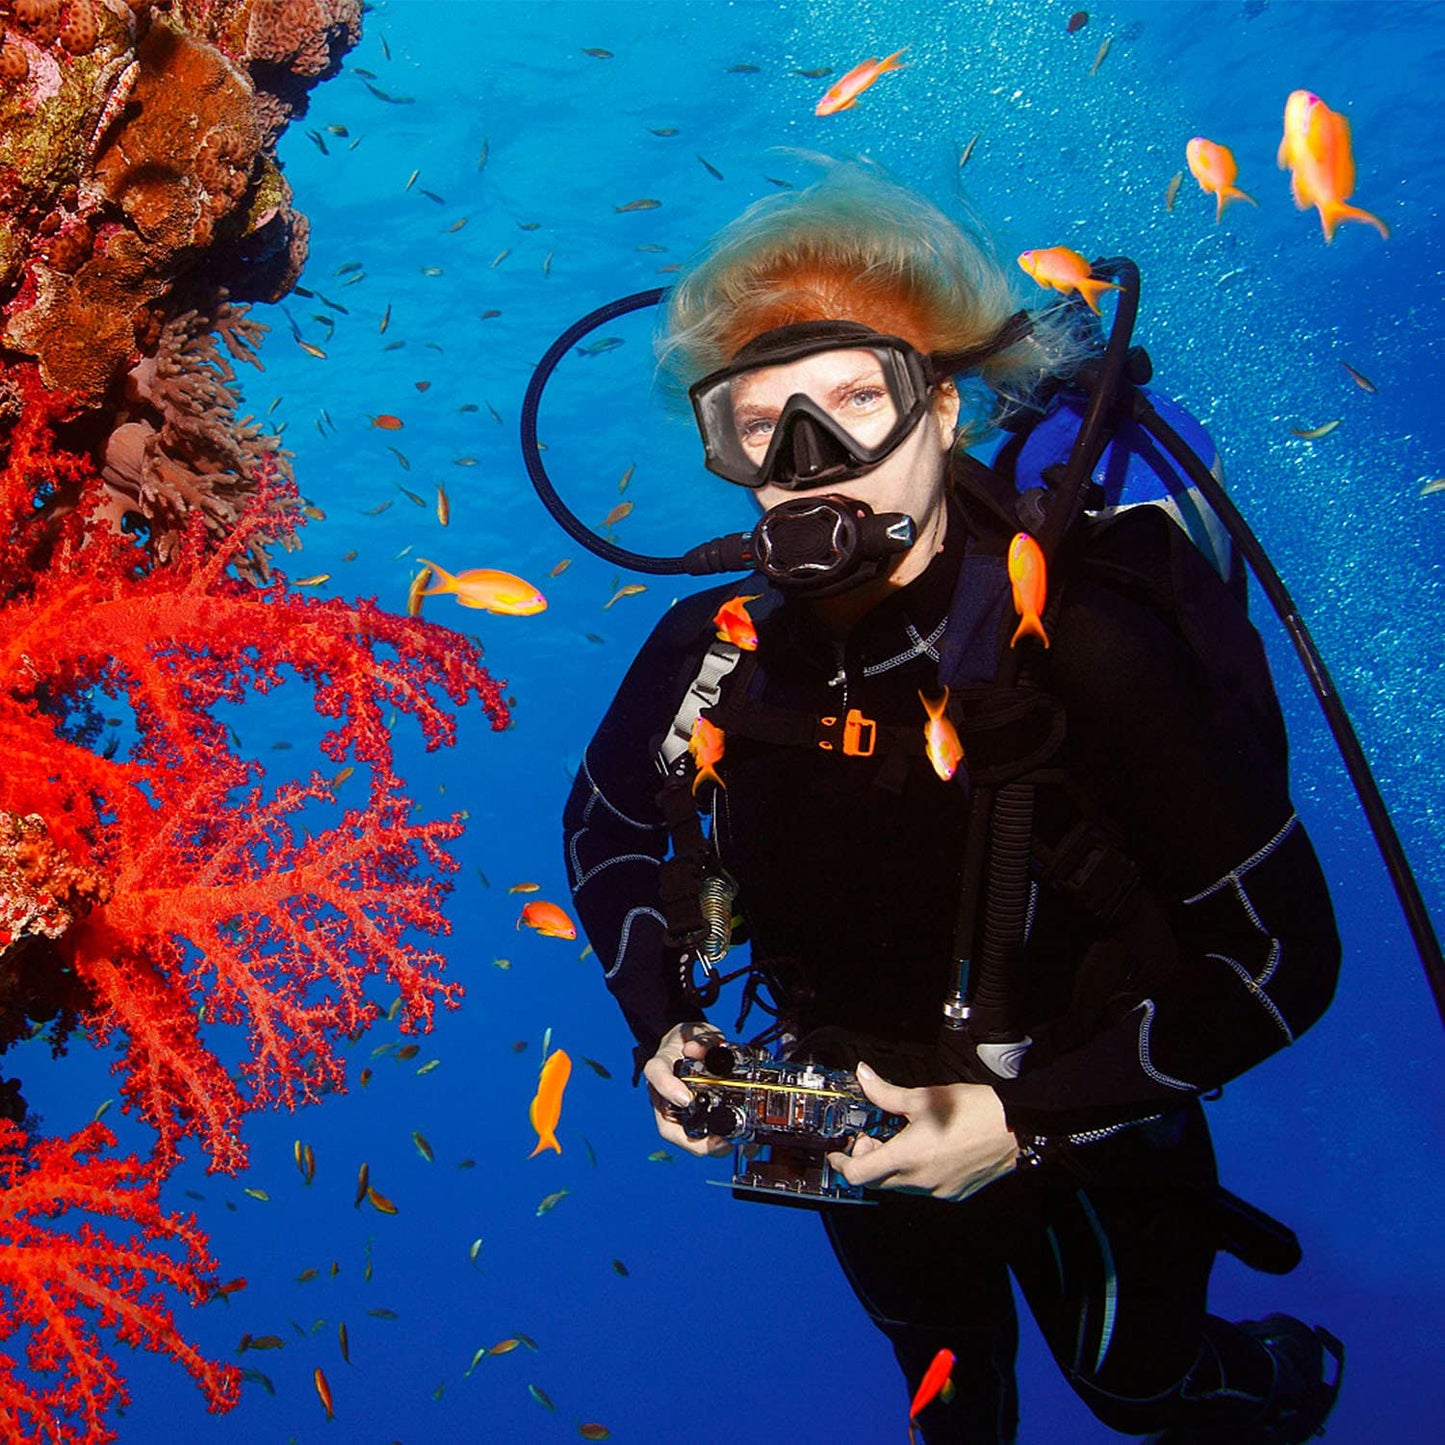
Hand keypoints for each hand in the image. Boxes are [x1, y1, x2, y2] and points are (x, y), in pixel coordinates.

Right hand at [642, 1022, 732, 1157]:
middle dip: (691, 1141)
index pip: (656, 1075)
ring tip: (728, 1147)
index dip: (668, 1089)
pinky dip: (713, 1144)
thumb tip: (697, 1050)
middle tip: (718, 1143)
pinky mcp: (686, 1118)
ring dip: (704, 1147)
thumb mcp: (697, 1030)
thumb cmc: (689, 1039)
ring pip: (681, 1137)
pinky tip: (733, 1143)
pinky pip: (696, 1135)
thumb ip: (701, 1038)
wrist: (687, 1045)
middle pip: (667, 1125)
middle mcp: (662, 1094)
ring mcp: (673, 1110)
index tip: (686, 1099)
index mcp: (661, 1065)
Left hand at [825, 1062, 1019, 1201]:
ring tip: (902, 1139)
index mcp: (908, 1157)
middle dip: (867, 1160)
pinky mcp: (954, 1193)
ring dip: (891, 1166)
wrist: (1014, 1126)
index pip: (858, 1175)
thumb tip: (863, 1077)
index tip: (838, 1153)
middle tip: (873, 1136)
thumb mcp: (922, 1096)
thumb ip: (885, 1092)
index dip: (841, 1164)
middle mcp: (920, 1180)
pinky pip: (923, 1188)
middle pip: (877, 1181)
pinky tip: (926, 1150)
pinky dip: (915, 1172)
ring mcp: (938, 1190)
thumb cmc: (972, 1110)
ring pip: (900, 1185)